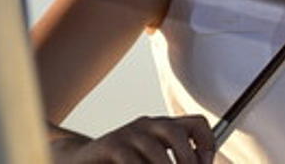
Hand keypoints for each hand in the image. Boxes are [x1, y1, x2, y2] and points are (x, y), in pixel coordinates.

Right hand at [52, 115, 214, 163]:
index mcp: (163, 127)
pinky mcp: (109, 145)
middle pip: (174, 131)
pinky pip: (130, 159)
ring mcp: (127, 133)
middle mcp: (147, 125)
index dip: (207, 142)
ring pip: (154, 148)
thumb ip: (171, 161)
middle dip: (186, 158)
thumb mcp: (150, 162)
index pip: (196, 123)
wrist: (78, 160)